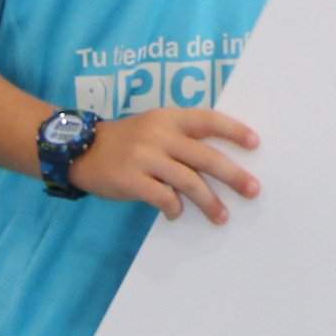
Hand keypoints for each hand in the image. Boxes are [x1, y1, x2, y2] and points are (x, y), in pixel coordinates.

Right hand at [71, 106, 262, 223]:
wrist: (80, 150)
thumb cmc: (125, 141)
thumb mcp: (152, 126)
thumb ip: (180, 137)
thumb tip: (217, 164)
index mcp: (168, 118)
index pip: (208, 120)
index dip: (233, 130)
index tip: (256, 144)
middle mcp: (159, 135)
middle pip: (205, 156)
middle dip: (233, 175)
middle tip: (253, 190)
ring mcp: (145, 157)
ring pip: (188, 182)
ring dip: (209, 202)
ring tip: (221, 216)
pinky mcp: (131, 179)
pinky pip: (162, 197)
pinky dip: (174, 208)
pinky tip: (176, 213)